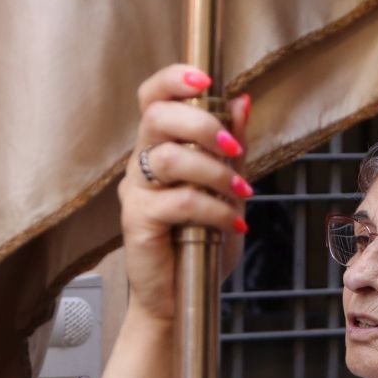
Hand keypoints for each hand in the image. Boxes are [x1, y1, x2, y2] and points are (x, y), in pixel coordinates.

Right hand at [120, 65, 250, 324]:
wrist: (182, 300)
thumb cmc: (201, 244)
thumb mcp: (227, 189)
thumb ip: (232, 146)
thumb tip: (242, 100)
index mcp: (158, 146)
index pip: (152, 97)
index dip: (174, 79)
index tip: (206, 78)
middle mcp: (140, 163)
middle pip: (157, 116)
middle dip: (202, 124)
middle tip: (234, 149)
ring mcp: (135, 191)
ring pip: (170, 157)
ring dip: (215, 171)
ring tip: (240, 193)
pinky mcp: (135, 220)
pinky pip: (178, 201)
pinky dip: (214, 209)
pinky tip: (233, 223)